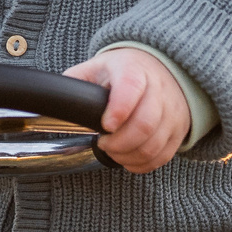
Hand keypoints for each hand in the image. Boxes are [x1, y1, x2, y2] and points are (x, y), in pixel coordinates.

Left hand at [64, 48, 189, 173]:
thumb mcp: (97, 67)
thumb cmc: (123, 71)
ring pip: (154, 144)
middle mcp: (159, 89)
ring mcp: (172, 111)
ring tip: (113, 151)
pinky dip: (142, 164)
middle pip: (145, 124)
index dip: (119, 109)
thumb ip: (75, 82)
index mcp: (133, 69)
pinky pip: (162, 156)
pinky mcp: (179, 130)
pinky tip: (128, 158)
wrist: (160, 68)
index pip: (131, 87)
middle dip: (119, 143)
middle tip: (103, 142)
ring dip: (128, 156)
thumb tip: (53, 99)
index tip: (106, 126)